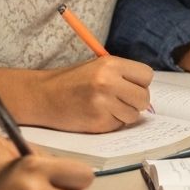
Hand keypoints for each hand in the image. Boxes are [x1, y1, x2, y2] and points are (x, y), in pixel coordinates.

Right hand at [36, 55, 152, 131]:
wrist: (43, 96)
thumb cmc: (72, 81)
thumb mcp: (98, 66)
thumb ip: (123, 76)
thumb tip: (146, 91)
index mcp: (110, 64)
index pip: (146, 75)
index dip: (141, 83)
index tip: (131, 86)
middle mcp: (108, 82)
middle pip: (144, 98)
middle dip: (136, 101)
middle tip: (121, 100)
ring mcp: (103, 103)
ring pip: (134, 115)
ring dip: (124, 114)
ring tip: (106, 107)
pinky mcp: (98, 122)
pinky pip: (119, 125)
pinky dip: (111, 123)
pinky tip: (96, 115)